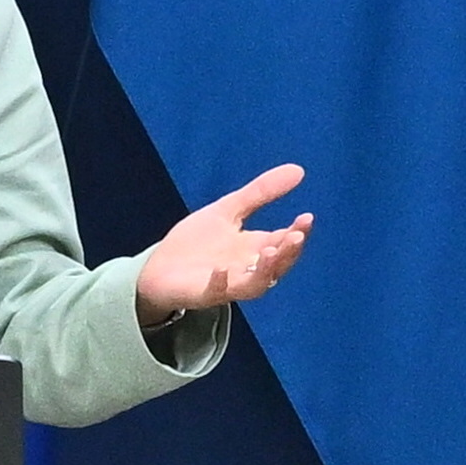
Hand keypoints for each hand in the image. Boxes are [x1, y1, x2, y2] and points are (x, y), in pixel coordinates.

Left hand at [136, 165, 309, 316]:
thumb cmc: (197, 242)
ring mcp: (228, 284)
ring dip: (265, 271)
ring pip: (256, 285)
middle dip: (288, 252)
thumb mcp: (229, 209)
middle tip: (296, 235)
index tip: (307, 217)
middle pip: (277, 266)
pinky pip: (217, 293)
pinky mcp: (203, 294)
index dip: (298, 232)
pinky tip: (220, 270)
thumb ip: (261, 192)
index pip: (284, 242)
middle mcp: (247, 269)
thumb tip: (298, 170)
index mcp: (255, 248)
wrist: (159, 269)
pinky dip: (221, 283)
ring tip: (269, 252)